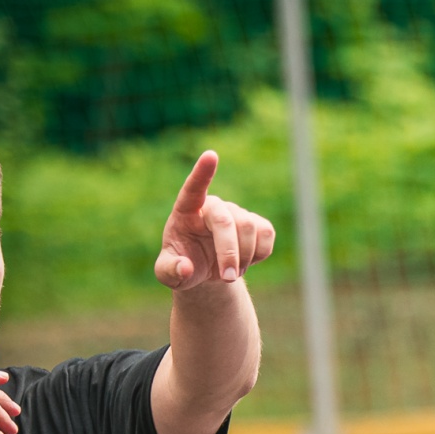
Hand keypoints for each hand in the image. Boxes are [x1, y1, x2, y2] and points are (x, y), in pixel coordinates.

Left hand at [155, 151, 276, 291]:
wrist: (206, 271)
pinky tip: (245, 261)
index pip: (193, 189)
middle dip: (229, 252)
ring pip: (249, 228)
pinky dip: (259, 255)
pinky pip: (266, 235)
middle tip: (228, 278)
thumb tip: (186, 267)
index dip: (202, 173)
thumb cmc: (183, 266)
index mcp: (186, 212)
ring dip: (243, 258)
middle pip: (226, 221)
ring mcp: (236, 212)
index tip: (210, 155)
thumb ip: (170, 271)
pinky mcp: (258, 223)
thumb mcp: (168, 274)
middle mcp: (212, 206)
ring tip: (230, 272)